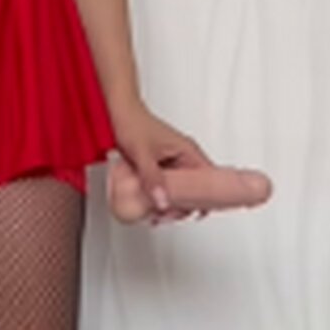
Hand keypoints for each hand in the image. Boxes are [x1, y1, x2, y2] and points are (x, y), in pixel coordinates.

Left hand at [110, 99, 215, 221]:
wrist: (120, 112)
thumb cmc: (134, 124)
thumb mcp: (143, 155)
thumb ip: (152, 178)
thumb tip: (162, 201)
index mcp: (189, 152)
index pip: (209, 180)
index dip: (205, 199)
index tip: (194, 213)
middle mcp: (185, 157)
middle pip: (195, 189)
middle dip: (183, 206)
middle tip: (166, 217)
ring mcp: (174, 162)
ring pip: (181, 188)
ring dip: (171, 202)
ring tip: (157, 215)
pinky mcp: (162, 166)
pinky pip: (168, 184)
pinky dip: (162, 195)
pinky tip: (151, 204)